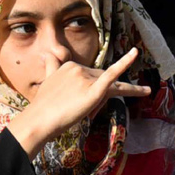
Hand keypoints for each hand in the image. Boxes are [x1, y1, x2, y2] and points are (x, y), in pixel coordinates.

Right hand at [7, 48, 151, 156]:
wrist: (39, 120)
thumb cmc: (43, 106)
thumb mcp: (48, 81)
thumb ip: (52, 66)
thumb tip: (46, 54)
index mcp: (71, 66)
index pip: (92, 77)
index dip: (89, 93)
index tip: (75, 104)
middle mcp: (79, 68)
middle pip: (102, 82)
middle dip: (98, 98)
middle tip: (78, 110)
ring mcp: (86, 79)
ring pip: (108, 89)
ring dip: (107, 100)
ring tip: (110, 101)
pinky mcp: (94, 90)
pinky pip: (111, 75)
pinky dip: (124, 63)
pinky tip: (135, 54)